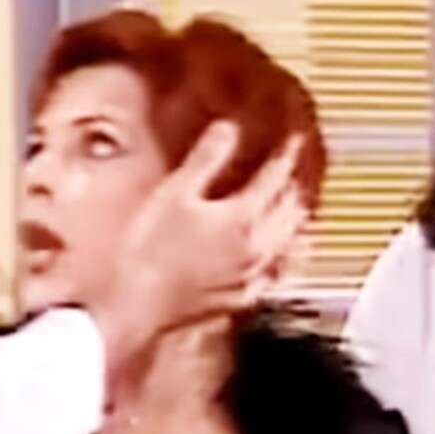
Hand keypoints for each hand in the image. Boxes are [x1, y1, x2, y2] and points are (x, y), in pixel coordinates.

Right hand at [95, 119, 307, 374]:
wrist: (136, 304)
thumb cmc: (149, 250)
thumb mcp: (173, 194)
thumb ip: (205, 159)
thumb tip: (228, 129)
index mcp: (242, 217)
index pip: (276, 176)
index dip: (287, 152)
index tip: (293, 139)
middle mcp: (257, 247)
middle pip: (291, 209)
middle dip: (296, 185)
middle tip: (296, 170)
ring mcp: (251, 276)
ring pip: (289, 243)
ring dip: (296, 220)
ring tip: (298, 206)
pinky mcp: (241, 298)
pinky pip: (275, 276)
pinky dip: (284, 259)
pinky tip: (282, 257)